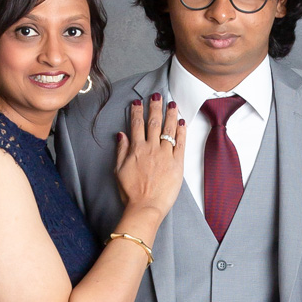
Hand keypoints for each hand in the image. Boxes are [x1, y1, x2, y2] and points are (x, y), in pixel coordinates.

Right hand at [114, 94, 184, 228]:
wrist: (146, 206)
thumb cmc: (131, 192)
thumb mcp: (119, 170)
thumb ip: (121, 151)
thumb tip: (121, 135)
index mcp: (136, 149)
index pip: (136, 125)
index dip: (137, 112)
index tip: (138, 102)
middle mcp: (151, 148)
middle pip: (154, 123)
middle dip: (155, 107)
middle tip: (157, 95)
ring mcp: (166, 155)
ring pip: (169, 129)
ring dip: (170, 114)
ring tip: (172, 103)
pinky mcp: (177, 163)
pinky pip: (181, 143)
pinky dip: (181, 131)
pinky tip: (182, 122)